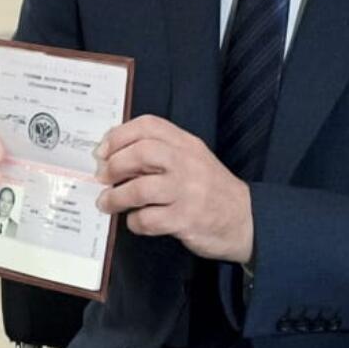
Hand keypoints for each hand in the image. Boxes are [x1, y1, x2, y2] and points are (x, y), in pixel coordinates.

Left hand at [96, 116, 253, 263]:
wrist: (246, 219)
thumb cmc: (210, 188)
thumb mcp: (191, 159)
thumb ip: (160, 153)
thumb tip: (114, 156)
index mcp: (186, 143)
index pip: (149, 126)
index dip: (119, 135)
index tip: (102, 150)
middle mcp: (187, 163)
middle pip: (142, 152)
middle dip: (114, 164)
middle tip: (103, 177)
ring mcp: (188, 192)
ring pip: (140, 189)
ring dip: (116, 197)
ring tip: (107, 202)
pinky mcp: (186, 219)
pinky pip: (149, 219)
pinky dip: (134, 222)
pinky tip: (135, 221)